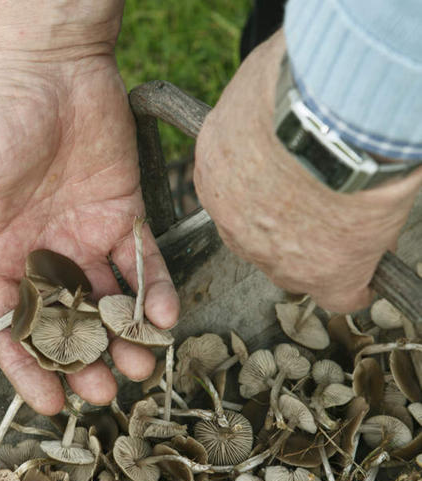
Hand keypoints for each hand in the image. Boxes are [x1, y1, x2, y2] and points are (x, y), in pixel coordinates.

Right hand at [0, 47, 177, 414]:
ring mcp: (84, 239)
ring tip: (142, 366)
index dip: (26, 368)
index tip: (48, 405)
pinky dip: (156, 292)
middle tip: (104, 393)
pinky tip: (164, 317)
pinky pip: (143, 264)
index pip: (8, 326)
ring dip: (124, 338)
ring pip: (108, 304)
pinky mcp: (123, 216)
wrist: (48, 58)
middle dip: (83, 362)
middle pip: (64, 324)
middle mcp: (40, 255)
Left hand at [193, 30, 421, 313]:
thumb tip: (269, 93)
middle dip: (289, 223)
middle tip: (324, 201)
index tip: (291, 179)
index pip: (237, 195)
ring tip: (354, 223)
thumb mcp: (256, 84)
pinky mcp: (325, 275)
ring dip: (321, 250)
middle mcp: (234, 224)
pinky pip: (341, 293)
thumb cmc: (290, 87)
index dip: (268, 190)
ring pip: (297, 266)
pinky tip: (368, 276)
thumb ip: (254, 105)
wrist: (324, 120)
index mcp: (214, 173)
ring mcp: (276, 257)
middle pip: (261, 237)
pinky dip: (355, 285)